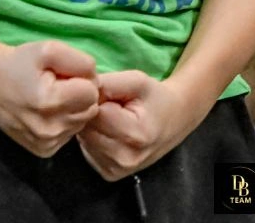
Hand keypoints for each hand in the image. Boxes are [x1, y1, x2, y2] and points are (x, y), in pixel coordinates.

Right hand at [0, 38, 99, 156]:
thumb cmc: (20, 62)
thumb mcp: (49, 49)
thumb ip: (80, 61)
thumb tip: (96, 79)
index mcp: (50, 102)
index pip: (92, 92)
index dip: (82, 78)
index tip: (65, 74)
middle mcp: (49, 130)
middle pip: (90, 109)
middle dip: (80, 94)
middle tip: (59, 84)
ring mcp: (46, 144)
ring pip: (82, 123)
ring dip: (73, 108)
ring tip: (52, 96)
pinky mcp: (44, 151)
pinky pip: (70, 134)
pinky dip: (64, 121)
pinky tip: (47, 111)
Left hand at [77, 70, 203, 180]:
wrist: (172, 122)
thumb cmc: (154, 98)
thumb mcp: (137, 80)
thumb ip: (109, 83)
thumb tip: (81, 92)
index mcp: (134, 135)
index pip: (95, 113)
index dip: (98, 98)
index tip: (112, 94)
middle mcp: (124, 159)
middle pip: (87, 129)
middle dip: (92, 112)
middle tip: (112, 105)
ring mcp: (116, 171)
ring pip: (84, 140)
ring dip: (92, 125)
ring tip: (112, 117)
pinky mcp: (109, 175)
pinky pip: (88, 151)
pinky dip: (94, 138)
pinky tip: (109, 131)